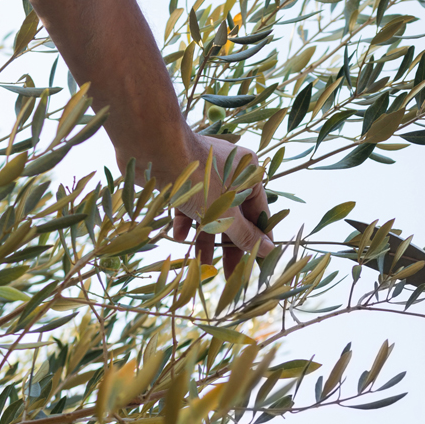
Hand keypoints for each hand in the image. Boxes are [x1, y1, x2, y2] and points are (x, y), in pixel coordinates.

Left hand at [157, 133, 273, 277]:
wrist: (155, 150)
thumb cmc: (199, 181)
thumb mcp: (226, 214)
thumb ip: (246, 234)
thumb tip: (269, 250)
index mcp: (249, 175)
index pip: (259, 214)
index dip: (258, 240)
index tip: (257, 264)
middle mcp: (231, 174)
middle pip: (234, 217)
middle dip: (229, 245)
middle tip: (228, 273)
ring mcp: (206, 176)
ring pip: (211, 213)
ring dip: (205, 238)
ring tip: (201, 263)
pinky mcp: (183, 179)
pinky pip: (190, 205)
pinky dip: (186, 221)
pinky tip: (180, 237)